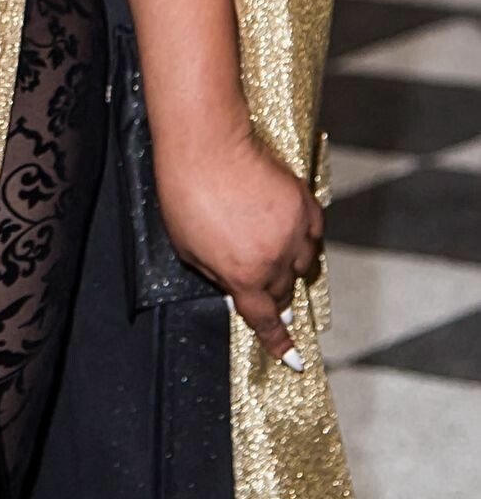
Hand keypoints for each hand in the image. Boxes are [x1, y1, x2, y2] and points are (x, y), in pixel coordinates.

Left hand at [153, 122, 323, 368]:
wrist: (206, 142)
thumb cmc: (185, 191)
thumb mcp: (186, 247)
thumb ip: (215, 274)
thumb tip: (233, 286)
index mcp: (243, 275)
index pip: (265, 320)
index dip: (278, 341)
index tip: (292, 356)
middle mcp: (274, 258)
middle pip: (283, 292)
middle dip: (272, 293)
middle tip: (260, 281)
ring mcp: (293, 229)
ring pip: (303, 264)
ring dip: (289, 265)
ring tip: (270, 248)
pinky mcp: (303, 202)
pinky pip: (314, 232)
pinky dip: (304, 236)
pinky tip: (288, 229)